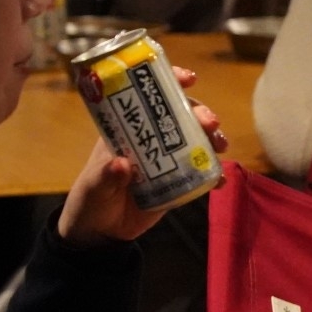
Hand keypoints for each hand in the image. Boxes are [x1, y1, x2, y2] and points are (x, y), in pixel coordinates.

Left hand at [58, 67, 226, 246]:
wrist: (100, 232)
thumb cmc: (90, 199)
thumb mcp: (94, 186)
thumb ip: (106, 176)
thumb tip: (121, 164)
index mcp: (127, 130)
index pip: (148, 98)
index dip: (169, 83)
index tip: (189, 79)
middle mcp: (151, 139)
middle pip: (180, 116)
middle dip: (199, 114)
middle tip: (210, 123)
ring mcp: (167, 160)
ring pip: (196, 140)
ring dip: (212, 139)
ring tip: (221, 147)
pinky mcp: (178, 182)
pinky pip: (201, 174)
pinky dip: (214, 175)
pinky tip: (221, 180)